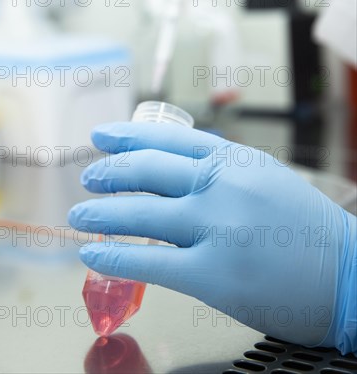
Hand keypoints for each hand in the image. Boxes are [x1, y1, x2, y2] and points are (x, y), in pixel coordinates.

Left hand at [68, 122, 355, 352]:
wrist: (350, 273)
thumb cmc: (308, 227)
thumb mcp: (266, 178)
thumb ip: (222, 169)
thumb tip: (175, 167)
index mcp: (235, 160)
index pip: (168, 138)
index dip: (129, 135)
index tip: (102, 136)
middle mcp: (221, 186)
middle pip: (147, 170)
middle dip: (109, 172)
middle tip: (89, 177)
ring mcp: (215, 228)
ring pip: (140, 214)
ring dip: (101, 213)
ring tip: (80, 214)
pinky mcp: (212, 274)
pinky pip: (149, 262)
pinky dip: (114, 257)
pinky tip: (94, 254)